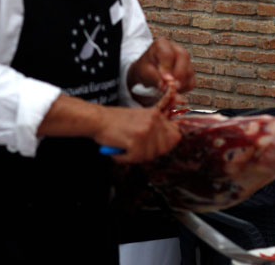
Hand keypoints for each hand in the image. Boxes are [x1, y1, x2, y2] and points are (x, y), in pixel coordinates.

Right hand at [38, 94, 180, 163]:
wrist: (98, 119)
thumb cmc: (115, 121)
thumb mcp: (140, 118)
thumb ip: (154, 128)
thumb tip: (167, 143)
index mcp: (156, 115)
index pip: (176, 135)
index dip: (167, 144)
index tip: (156, 146)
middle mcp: (154, 121)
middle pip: (164, 149)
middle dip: (149, 152)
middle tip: (135, 148)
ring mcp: (146, 131)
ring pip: (149, 156)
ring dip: (135, 156)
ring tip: (124, 146)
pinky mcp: (136, 141)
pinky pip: (135, 159)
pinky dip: (124, 158)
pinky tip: (118, 149)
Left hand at [127, 37, 193, 99]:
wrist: (148, 72)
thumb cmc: (145, 68)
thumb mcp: (145, 72)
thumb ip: (155, 77)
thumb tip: (168, 85)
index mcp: (161, 44)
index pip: (168, 54)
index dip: (167, 68)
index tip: (165, 80)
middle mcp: (176, 48)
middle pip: (184, 57)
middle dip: (179, 74)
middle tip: (173, 87)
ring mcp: (185, 59)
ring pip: (190, 70)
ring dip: (181, 83)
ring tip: (169, 90)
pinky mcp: (190, 70)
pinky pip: (192, 81)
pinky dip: (184, 88)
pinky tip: (174, 90)